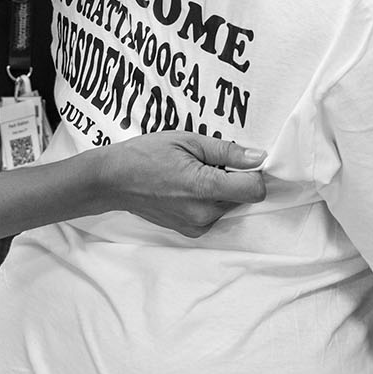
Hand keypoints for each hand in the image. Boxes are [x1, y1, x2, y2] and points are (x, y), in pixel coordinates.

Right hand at [94, 132, 266, 236]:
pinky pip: (215, 216)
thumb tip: (258, 157)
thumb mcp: (188, 140)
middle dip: (235, 180)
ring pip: (230, 207)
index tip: (243, 161)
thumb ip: (227, 151)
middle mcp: (204, 213)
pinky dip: (210, 202)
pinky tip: (188, 190)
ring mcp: (197, 226)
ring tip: (194, 176)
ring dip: (222, 192)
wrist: (114, 181)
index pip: (255, 190)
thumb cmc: (147, 155)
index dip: (255, 173)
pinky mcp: (191, 232)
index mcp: (204, 188)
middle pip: (244, 198)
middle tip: (208, 164)